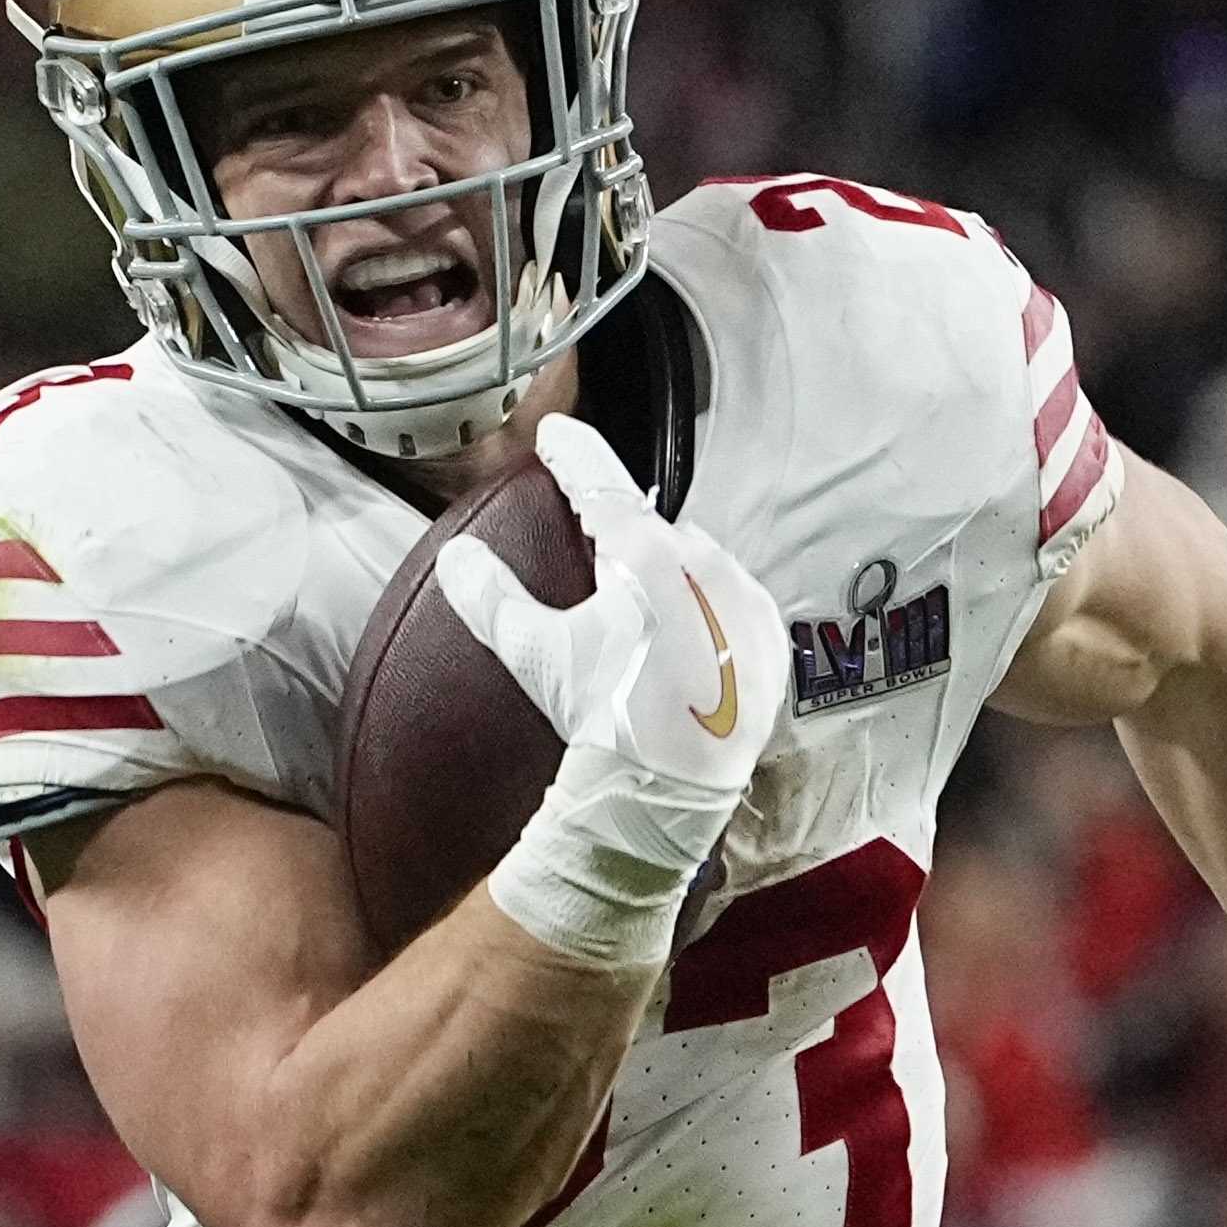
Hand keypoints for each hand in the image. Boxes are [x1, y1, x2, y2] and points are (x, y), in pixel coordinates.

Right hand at [450, 413, 789, 975]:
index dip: (571, 455)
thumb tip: (457, 558)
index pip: (600, 483)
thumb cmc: (603, 719)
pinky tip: (691, 637)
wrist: (669, 789)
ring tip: (645, 611)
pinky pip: (737, 601)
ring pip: (700, 561)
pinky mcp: (769, 636)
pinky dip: (713, 608)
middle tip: (600, 563)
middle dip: (627, 538)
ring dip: (673, 573)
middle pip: (654, 529)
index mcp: (647, 554)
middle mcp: (706, 562)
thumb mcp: (537, 656)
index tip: (554, 436)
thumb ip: (492, 599)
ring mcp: (744, 597)